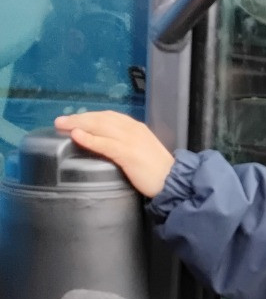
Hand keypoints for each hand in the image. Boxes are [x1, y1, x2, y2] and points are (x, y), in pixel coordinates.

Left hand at [54, 111, 174, 197]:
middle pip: (101, 118)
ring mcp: (131, 140)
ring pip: (101, 127)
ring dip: (79, 124)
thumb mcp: (141, 152)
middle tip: (60, 121)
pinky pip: (106, 143)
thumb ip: (125, 146)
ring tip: (62, 125)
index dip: (89, 116)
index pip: (108, 116)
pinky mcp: (129, 154)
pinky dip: (90, 139)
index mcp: (136, 128)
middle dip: (79, 118)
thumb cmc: (157, 172)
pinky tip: (77, 136)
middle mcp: (133, 130)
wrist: (173, 182)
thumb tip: (106, 147)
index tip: (73, 119)